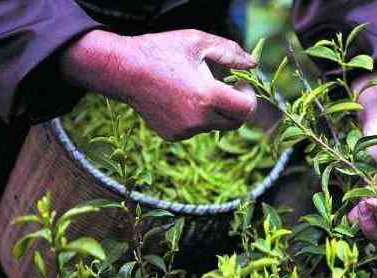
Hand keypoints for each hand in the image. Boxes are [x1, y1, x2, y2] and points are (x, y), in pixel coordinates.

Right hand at [60, 29, 256, 139]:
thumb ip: (231, 53)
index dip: (250, 95)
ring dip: (217, 110)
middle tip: (228, 87)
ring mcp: (184, 131)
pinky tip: (182, 98)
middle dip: (238, 106)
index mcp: (207, 96)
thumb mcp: (198, 42)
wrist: (123, 70)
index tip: (241, 83)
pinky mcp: (173, 135)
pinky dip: (198, 117)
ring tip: (199, 88)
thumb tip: (253, 64)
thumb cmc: (161, 51)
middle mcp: (198, 119)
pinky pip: (196, 129)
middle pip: (235, 122)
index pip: (247, 109)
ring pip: (216, 126)